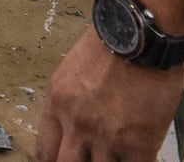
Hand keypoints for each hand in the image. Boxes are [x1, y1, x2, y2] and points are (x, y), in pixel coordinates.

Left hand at [34, 26, 183, 161]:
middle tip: (88, 160)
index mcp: (56, 103)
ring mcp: (105, 137)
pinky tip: (138, 155)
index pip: (45, 149)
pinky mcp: (136, 144)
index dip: (54, 161)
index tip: (63, 161)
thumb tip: (78, 121)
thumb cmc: (110, 43)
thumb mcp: (74, 70)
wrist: (138, 34)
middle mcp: (75, 124)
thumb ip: (72, 100)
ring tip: (117, 154)